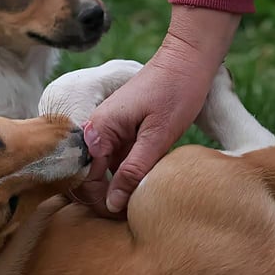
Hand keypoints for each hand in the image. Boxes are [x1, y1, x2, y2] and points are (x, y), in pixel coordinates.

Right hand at [74, 6, 239, 216]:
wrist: (188, 59)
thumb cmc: (175, 92)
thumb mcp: (158, 138)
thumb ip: (133, 171)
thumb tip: (112, 204)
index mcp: (97, 129)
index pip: (86, 179)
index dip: (101, 201)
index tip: (124, 215)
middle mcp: (96, 130)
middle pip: (91, 177)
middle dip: (109, 198)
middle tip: (135, 213)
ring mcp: (108, 130)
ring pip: (106, 171)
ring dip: (121, 186)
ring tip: (145, 200)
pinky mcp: (122, 131)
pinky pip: (119, 159)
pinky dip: (130, 172)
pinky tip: (149, 180)